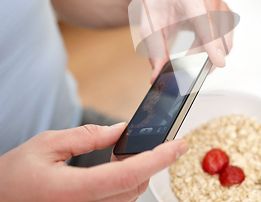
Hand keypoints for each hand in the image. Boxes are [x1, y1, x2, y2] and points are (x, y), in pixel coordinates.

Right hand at [0, 123, 188, 201]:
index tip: (180, 145)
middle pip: (135, 187)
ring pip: (129, 197)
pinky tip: (117, 166)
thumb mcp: (46, 145)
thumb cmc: (13, 176)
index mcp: (72, 191)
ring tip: (127, 151)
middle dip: (151, 162)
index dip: (159, 159)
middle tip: (152, 139)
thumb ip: (87, 137)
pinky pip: (117, 201)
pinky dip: (126, 182)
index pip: (128, 174)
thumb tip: (122, 130)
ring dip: (139, 172)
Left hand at [138, 0, 233, 82]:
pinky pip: (227, 40)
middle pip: (217, 34)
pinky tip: (198, 50)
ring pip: (225, 41)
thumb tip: (158, 76)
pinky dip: (214, 50)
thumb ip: (155, 53)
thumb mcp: (148, 29)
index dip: (212, 41)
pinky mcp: (226, 15)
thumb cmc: (157, 7)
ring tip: (189, 56)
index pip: (205, 19)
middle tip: (186, 67)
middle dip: (204, 55)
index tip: (218, 61)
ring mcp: (220, 5)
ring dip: (209, 54)